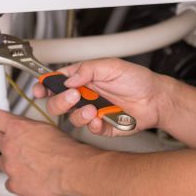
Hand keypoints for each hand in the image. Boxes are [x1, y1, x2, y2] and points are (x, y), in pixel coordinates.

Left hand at [0, 108, 96, 195]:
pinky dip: (17, 180)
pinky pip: (9, 181)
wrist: (72, 169)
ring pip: (1, 161)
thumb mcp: (46, 127)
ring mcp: (9, 166)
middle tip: (10, 140)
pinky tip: (30, 176)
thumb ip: (29, 127)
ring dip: (10, 161)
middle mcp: (9, 145)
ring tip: (27, 161)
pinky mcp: (14, 184)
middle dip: (0, 138)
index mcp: (17, 128)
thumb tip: (26, 127)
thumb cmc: (65, 148)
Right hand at [32, 58, 170, 136]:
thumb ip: (87, 69)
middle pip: (58, 102)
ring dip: (78, 114)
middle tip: (73, 96)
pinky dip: (92, 125)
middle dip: (60, 101)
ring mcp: (92, 112)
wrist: (156, 99)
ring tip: (92, 108)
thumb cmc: (137, 79)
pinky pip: (89, 129)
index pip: (58, 81)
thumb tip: (67, 79)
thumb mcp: (111, 66)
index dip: (45, 85)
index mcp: (84, 78)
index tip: (39, 88)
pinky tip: (100, 118)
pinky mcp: (102, 126)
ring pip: (71, 118)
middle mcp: (85, 95)